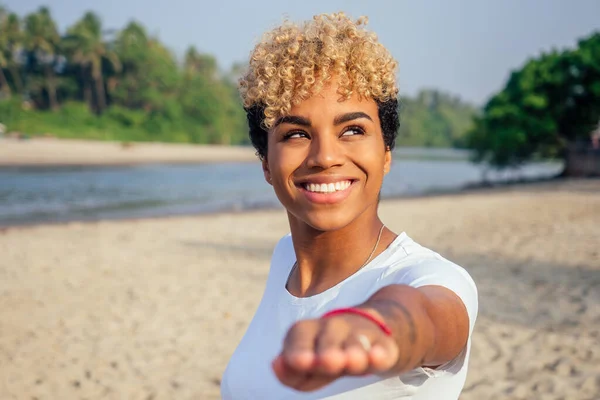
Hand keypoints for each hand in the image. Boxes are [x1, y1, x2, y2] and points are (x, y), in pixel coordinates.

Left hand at [271, 310, 398, 391]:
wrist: (369, 331)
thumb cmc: (326, 351)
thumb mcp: (306, 362)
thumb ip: (289, 369)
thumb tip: (276, 364)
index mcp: (308, 330)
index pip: (299, 335)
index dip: (299, 349)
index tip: (300, 362)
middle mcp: (334, 327)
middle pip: (329, 335)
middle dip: (328, 349)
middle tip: (326, 361)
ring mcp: (360, 333)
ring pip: (356, 341)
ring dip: (353, 351)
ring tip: (351, 361)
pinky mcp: (383, 344)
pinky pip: (382, 347)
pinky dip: (380, 353)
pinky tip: (377, 357)